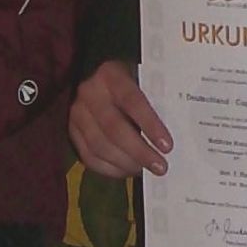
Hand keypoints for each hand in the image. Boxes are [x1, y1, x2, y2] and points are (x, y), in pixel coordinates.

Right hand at [69, 60, 171, 179]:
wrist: (98, 79)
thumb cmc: (131, 82)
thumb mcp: (143, 81)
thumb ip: (155, 101)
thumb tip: (175, 134)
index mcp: (111, 75)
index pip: (132, 101)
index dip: (150, 125)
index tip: (167, 146)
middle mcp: (89, 92)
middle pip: (114, 128)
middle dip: (139, 152)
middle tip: (160, 167)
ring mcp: (77, 113)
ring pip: (100, 146)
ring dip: (126, 163)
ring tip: (145, 170)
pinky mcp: (71, 131)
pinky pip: (89, 157)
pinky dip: (110, 169)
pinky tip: (128, 171)